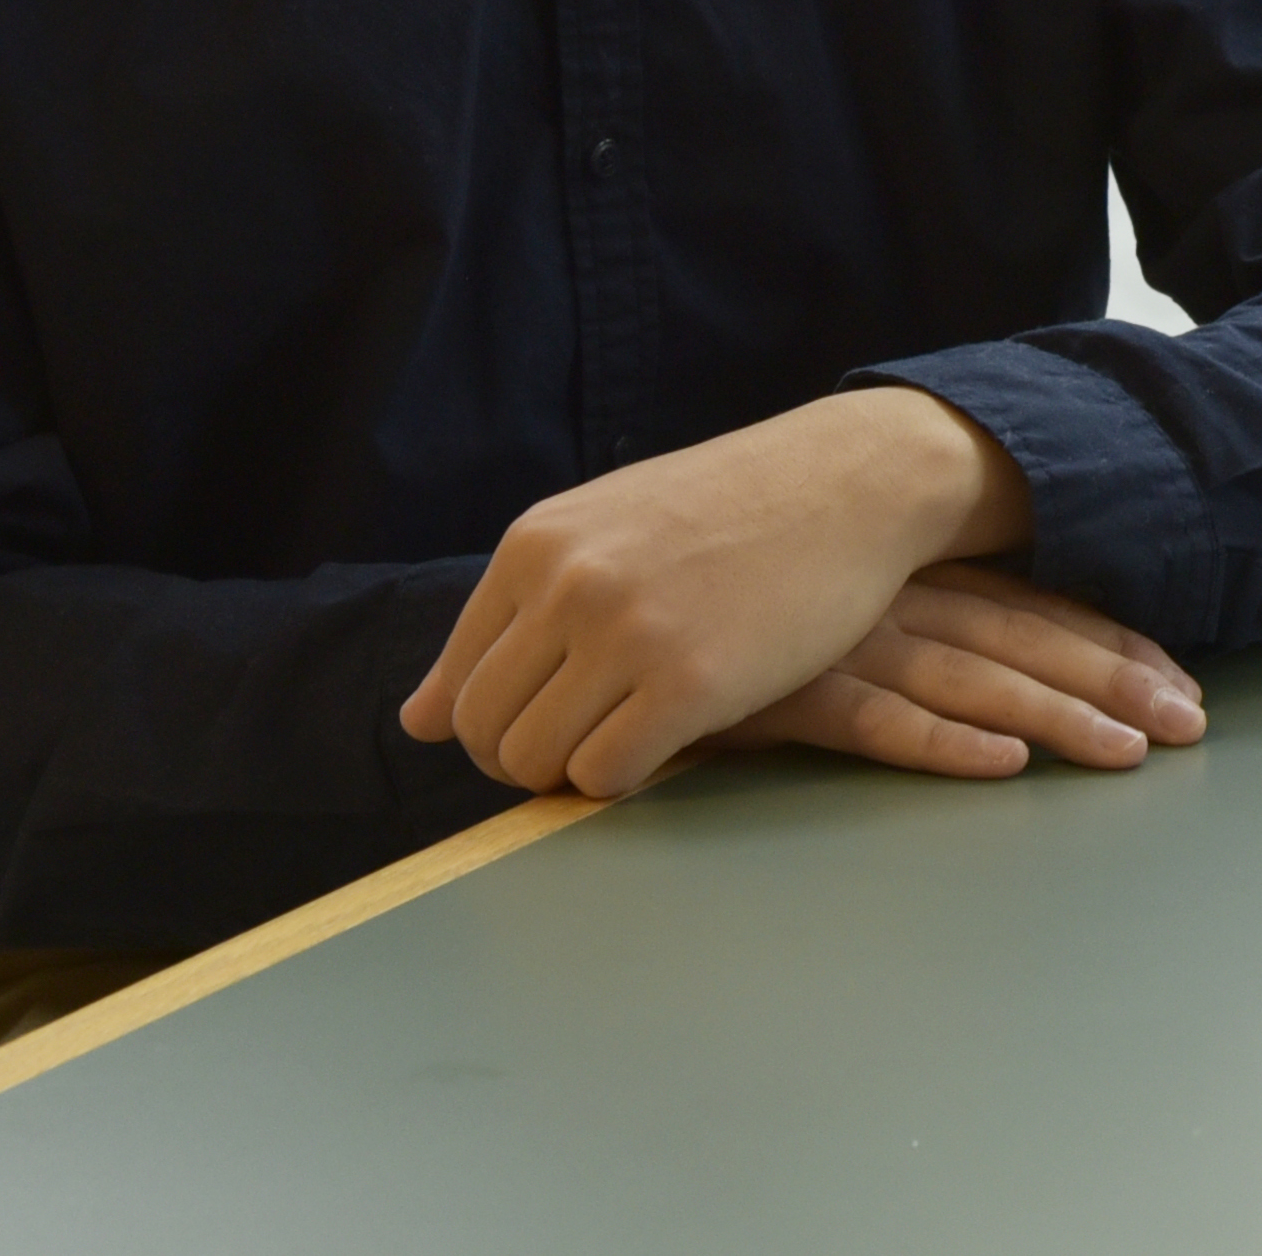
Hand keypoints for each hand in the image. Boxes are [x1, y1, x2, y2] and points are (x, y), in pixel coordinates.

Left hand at [402, 386, 1035, 798]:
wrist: (847, 481)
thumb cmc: (727, 511)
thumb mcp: (601, 535)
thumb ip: (507, 620)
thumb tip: (414, 722)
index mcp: (537, 545)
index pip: (458, 681)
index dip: (492, 724)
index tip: (548, 721)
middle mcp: (570, 585)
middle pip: (484, 732)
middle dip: (521, 760)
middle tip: (585, 747)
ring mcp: (628, 634)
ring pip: (535, 761)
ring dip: (572, 771)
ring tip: (629, 739)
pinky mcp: (691, 683)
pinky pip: (606, 775)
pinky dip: (623, 779)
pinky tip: (667, 741)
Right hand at [716, 563, 1207, 778]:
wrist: (595, 594)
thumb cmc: (710, 596)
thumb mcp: (814, 597)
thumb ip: (879, 620)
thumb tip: (956, 653)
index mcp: (900, 573)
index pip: (1026, 605)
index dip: (1105, 641)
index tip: (1176, 677)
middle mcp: (886, 599)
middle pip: (1024, 640)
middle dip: (1115, 680)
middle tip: (1192, 723)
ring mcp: (842, 641)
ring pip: (975, 680)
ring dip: (1060, 714)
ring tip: (1131, 751)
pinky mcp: (787, 690)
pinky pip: (881, 721)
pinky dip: (945, 743)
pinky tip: (1006, 765)